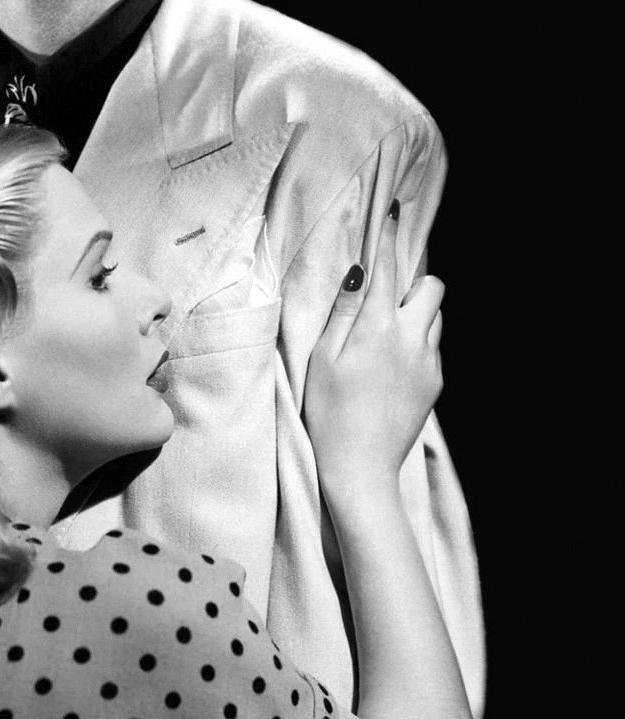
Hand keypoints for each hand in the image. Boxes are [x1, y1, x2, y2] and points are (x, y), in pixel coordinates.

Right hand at [303, 201, 443, 496]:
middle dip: (411, 282)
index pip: (389, 269)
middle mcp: (413, 339)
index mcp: (379, 328)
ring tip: (384, 332)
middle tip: (382, 297)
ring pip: (435, 316)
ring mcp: (428, 362)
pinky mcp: (434, 383)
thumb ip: (343, 314)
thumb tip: (359, 275)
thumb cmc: (329, 412)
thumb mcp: (322, 359)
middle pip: (430, 286)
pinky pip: (432, 346)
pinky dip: (416, 342)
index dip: (389, 237)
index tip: (391, 213)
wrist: (360, 467)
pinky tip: (388, 365)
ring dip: (415, 312)